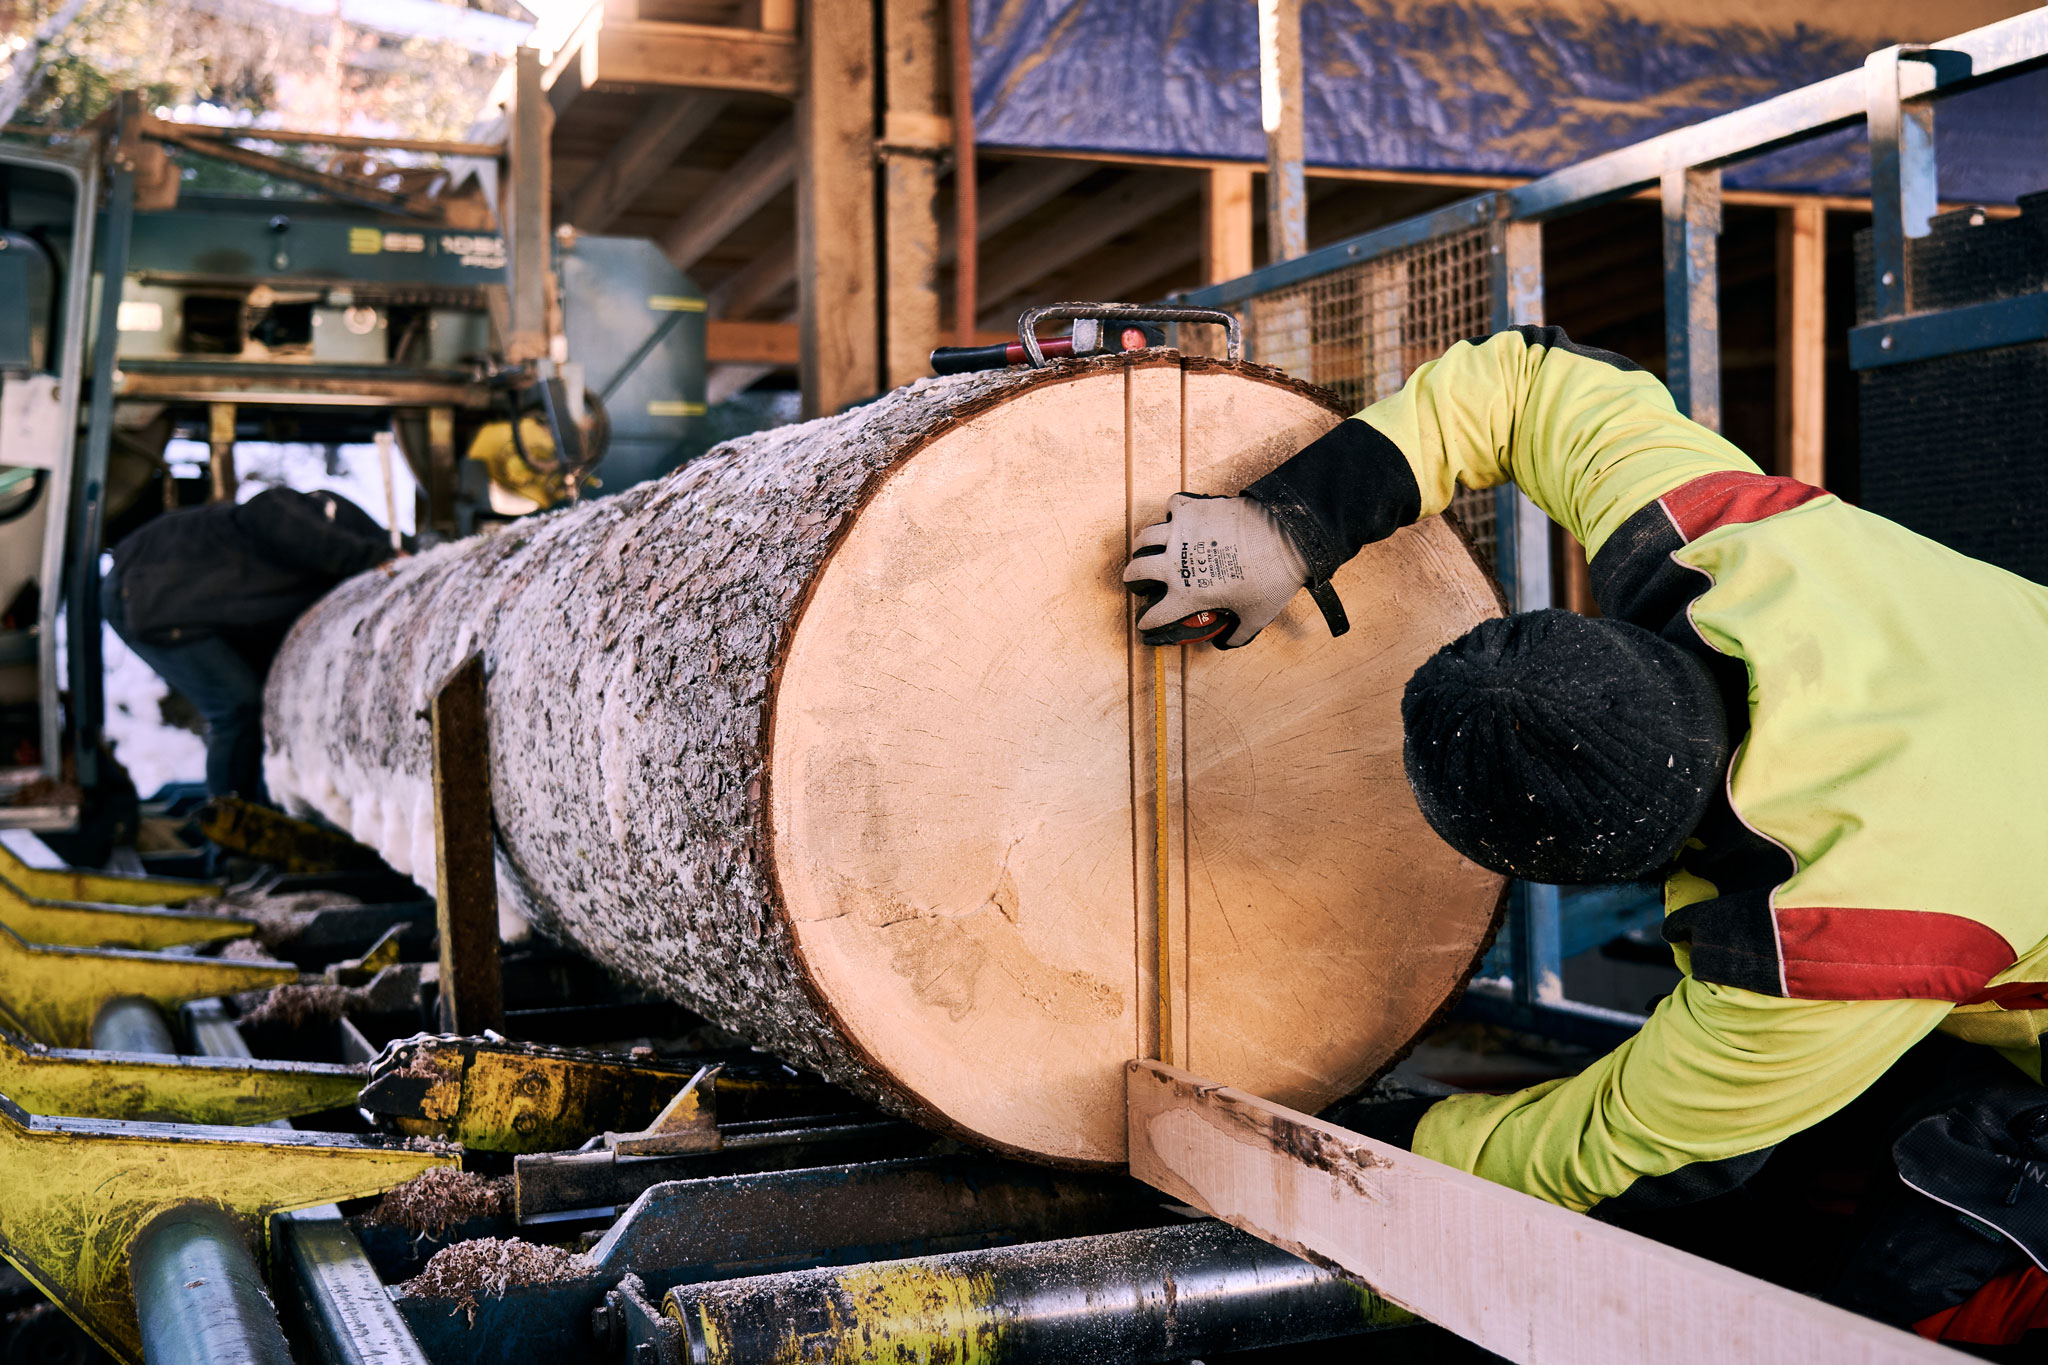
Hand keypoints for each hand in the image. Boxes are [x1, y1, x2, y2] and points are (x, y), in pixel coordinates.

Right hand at [1121, 493, 1311, 648]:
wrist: (1286, 539)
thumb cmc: (1272, 581)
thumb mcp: (1256, 616)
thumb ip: (1238, 634)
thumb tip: (1226, 642)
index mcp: (1187, 595)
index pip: (1155, 615)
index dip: (1147, 623)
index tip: (1145, 623)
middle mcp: (1175, 564)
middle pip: (1137, 570)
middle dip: (1132, 578)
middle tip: (1135, 579)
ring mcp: (1181, 533)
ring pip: (1145, 537)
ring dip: (1142, 545)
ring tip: (1146, 547)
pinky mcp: (1193, 508)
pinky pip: (1172, 506)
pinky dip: (1172, 511)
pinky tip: (1179, 517)